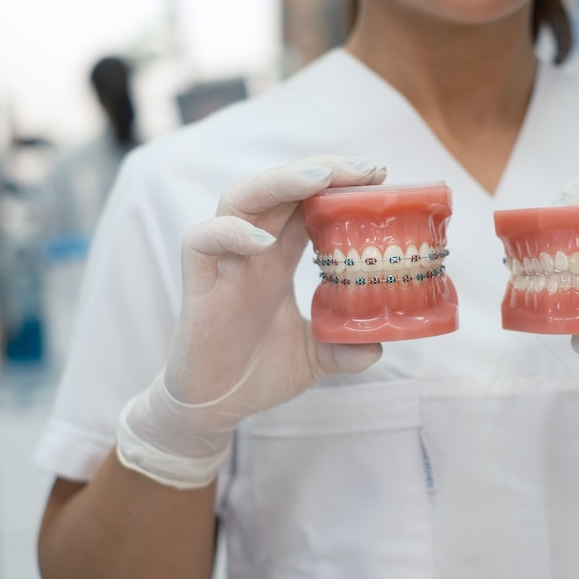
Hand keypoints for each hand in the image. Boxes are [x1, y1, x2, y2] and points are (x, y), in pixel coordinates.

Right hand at [118, 156, 386, 487]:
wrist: (216, 408)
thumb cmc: (259, 372)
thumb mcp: (315, 357)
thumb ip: (346, 349)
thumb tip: (380, 345)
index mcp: (279, 258)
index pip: (307, 202)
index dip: (339, 184)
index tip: (380, 178)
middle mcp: (252, 250)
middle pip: (280, 188)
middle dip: (322, 170)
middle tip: (368, 170)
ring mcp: (224, 263)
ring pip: (240, 199)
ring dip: (280, 182)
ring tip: (320, 178)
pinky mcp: (197, 285)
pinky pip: (201, 242)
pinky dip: (229, 233)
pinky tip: (262, 242)